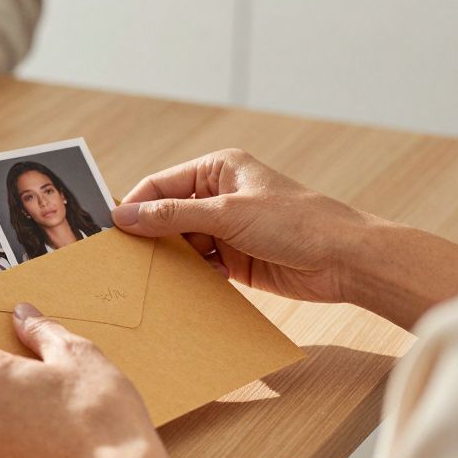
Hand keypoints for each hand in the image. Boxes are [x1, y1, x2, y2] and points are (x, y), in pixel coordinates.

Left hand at [0, 303, 156, 457]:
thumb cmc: (99, 410)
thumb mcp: (77, 353)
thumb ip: (41, 331)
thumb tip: (22, 316)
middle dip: (2, 371)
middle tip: (43, 370)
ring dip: (11, 403)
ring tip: (55, 403)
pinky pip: (4, 441)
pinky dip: (22, 432)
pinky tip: (56, 430)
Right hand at [112, 148, 457, 327]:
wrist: (345, 260)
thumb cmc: (297, 221)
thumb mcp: (227, 214)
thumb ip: (173, 216)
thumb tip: (124, 215)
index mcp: (218, 169)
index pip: (161, 184)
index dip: (135, 206)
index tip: (112, 231)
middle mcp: (219, 196)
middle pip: (167, 215)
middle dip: (150, 236)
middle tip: (125, 259)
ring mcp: (227, 229)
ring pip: (181, 243)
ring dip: (169, 259)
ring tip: (151, 277)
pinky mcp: (235, 260)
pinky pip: (199, 267)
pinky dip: (188, 276)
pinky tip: (179, 288)